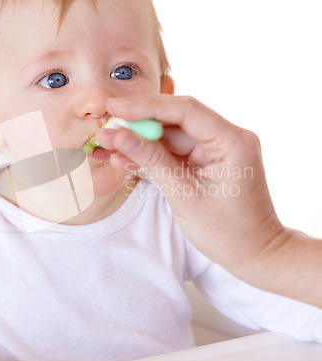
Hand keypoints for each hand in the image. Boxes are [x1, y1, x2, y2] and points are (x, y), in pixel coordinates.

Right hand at [96, 94, 321, 306]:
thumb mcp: (185, 196)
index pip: (185, 110)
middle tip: (105, 126)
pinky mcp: (206, 160)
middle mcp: (227, 137)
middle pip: (175, 119)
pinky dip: (150, 155)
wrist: (254, 254)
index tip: (115, 108)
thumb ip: (152, 161)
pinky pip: (173, 151)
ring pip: (170, 135)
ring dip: (139, 141)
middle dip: (137, 123)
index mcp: (232, 141)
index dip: (146, 106)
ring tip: (106, 145)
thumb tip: (121, 136)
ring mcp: (216, 148)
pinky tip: (123, 160)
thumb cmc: (228, 233)